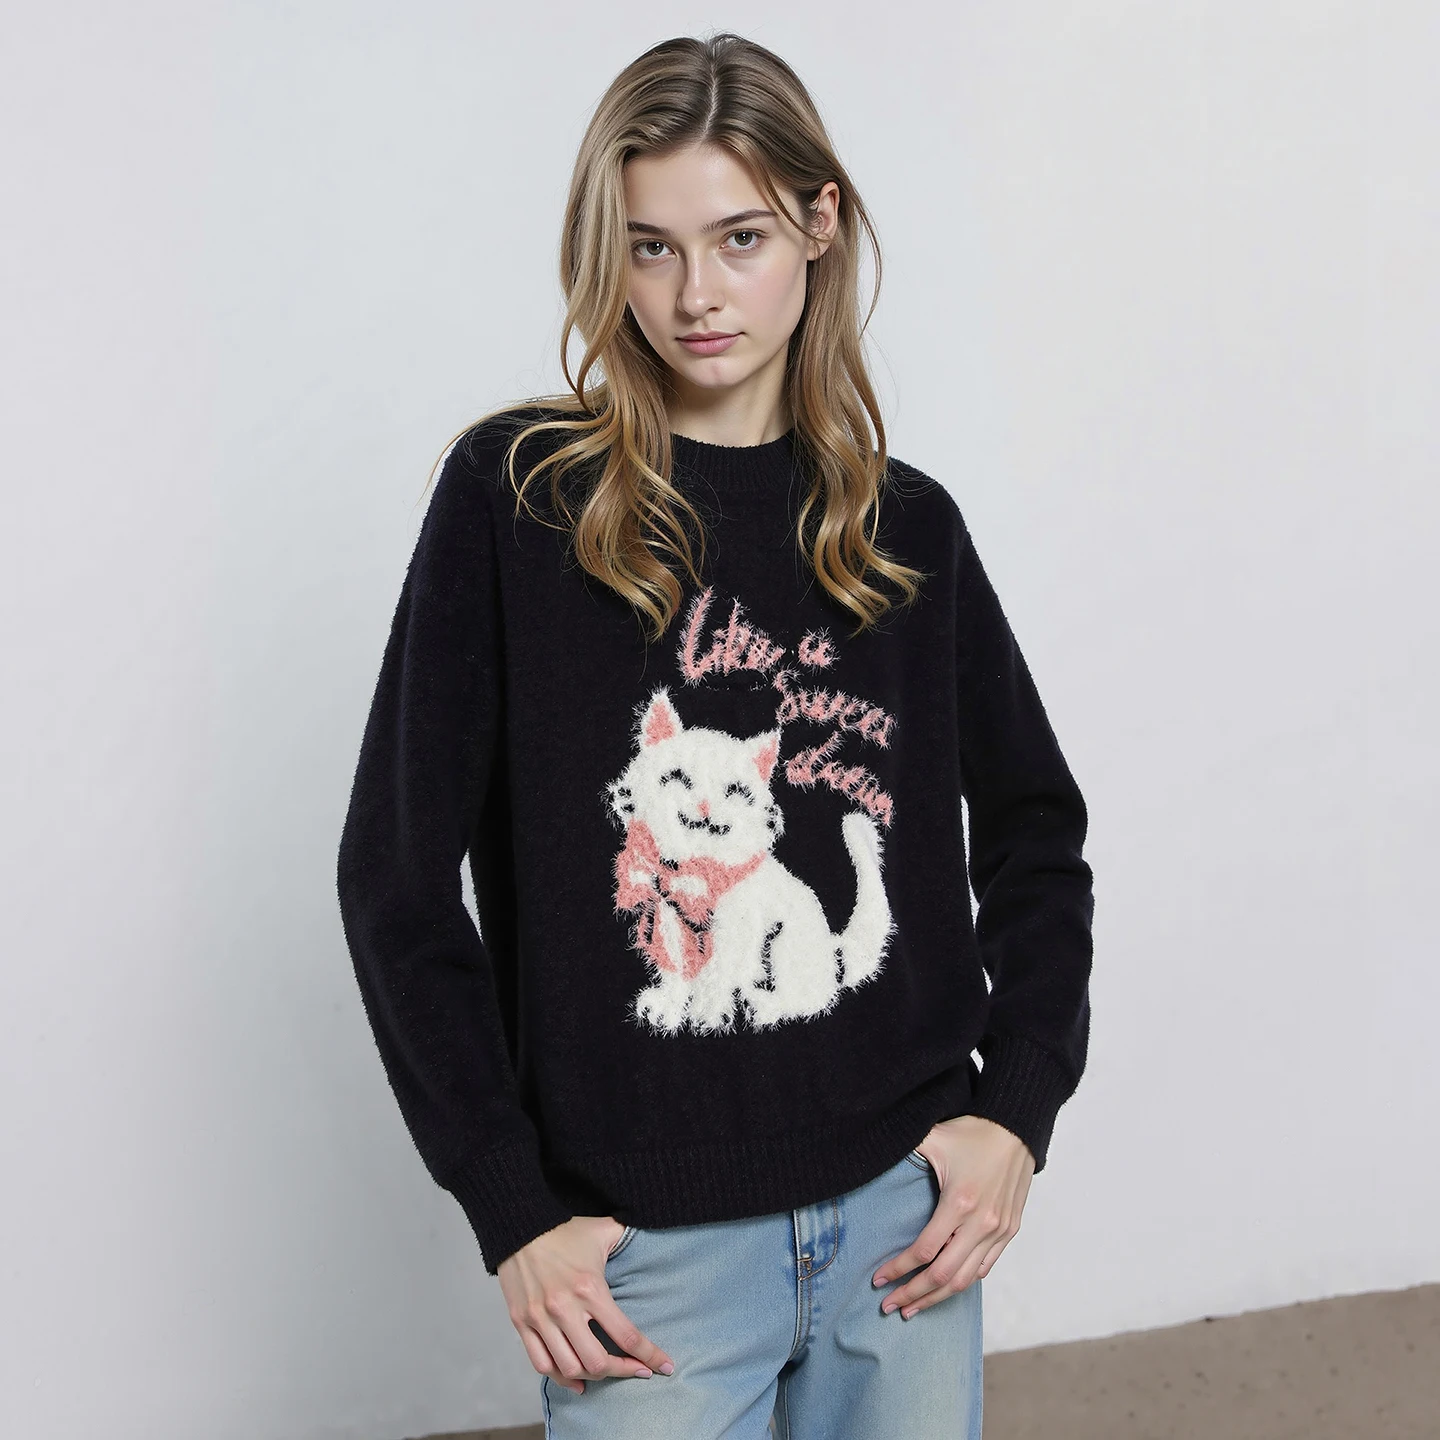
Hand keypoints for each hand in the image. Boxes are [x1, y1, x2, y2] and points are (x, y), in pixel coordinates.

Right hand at [498, 1216, 676, 1393]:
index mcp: (590, 1288)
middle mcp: (565, 1308)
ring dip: (592, 1376)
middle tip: (636, 1370)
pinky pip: (541, 1364)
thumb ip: (628, 1235)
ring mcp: (541, 1319)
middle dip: (622, 1371)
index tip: (665, 1367)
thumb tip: (653, 1226)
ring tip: (607, 1372)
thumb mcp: (602, 1229)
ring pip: (569, 1368)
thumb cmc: (564, 1231)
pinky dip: (561, 1378)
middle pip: (597, 1361)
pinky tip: (577, 1380)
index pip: (626, 1335)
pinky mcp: (522, 1323)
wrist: (519, 1226)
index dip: (649, 1355)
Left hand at [872, 1115, 1034, 1317]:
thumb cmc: (973, 1132)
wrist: (1017, 1127)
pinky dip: (963, 1282)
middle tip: (888, 1306)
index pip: (923, 1251)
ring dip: (936, 1298)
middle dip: (912, 1294)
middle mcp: (981, 1224)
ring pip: (965, 1280)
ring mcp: (998, 1231)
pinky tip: (945, 1289)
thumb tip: (874, 1152)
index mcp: (959, 1203)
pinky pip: (985, 1267)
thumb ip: (903, 1149)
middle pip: (942, 1276)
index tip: (877, 1279)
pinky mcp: (1009, 1231)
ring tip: (912, 1308)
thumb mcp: (934, 1137)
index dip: (898, 1269)